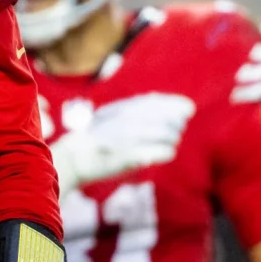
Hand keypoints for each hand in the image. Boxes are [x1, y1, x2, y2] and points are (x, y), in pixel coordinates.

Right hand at [51, 92, 194, 187]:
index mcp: (118, 110)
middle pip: (158, 117)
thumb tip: (159, 102)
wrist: (72, 159)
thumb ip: (133, 111)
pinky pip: (151, 152)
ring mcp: (121, 138)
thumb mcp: (112, 118)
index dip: (173, 104)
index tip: (188, 109)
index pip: (152, 102)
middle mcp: (120, 121)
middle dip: (173, 123)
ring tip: (172, 142)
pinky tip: (169, 152)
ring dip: (169, 138)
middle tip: (177, 130)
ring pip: (159, 134)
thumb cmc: (97, 142)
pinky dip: (163, 152)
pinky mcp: (122, 157)